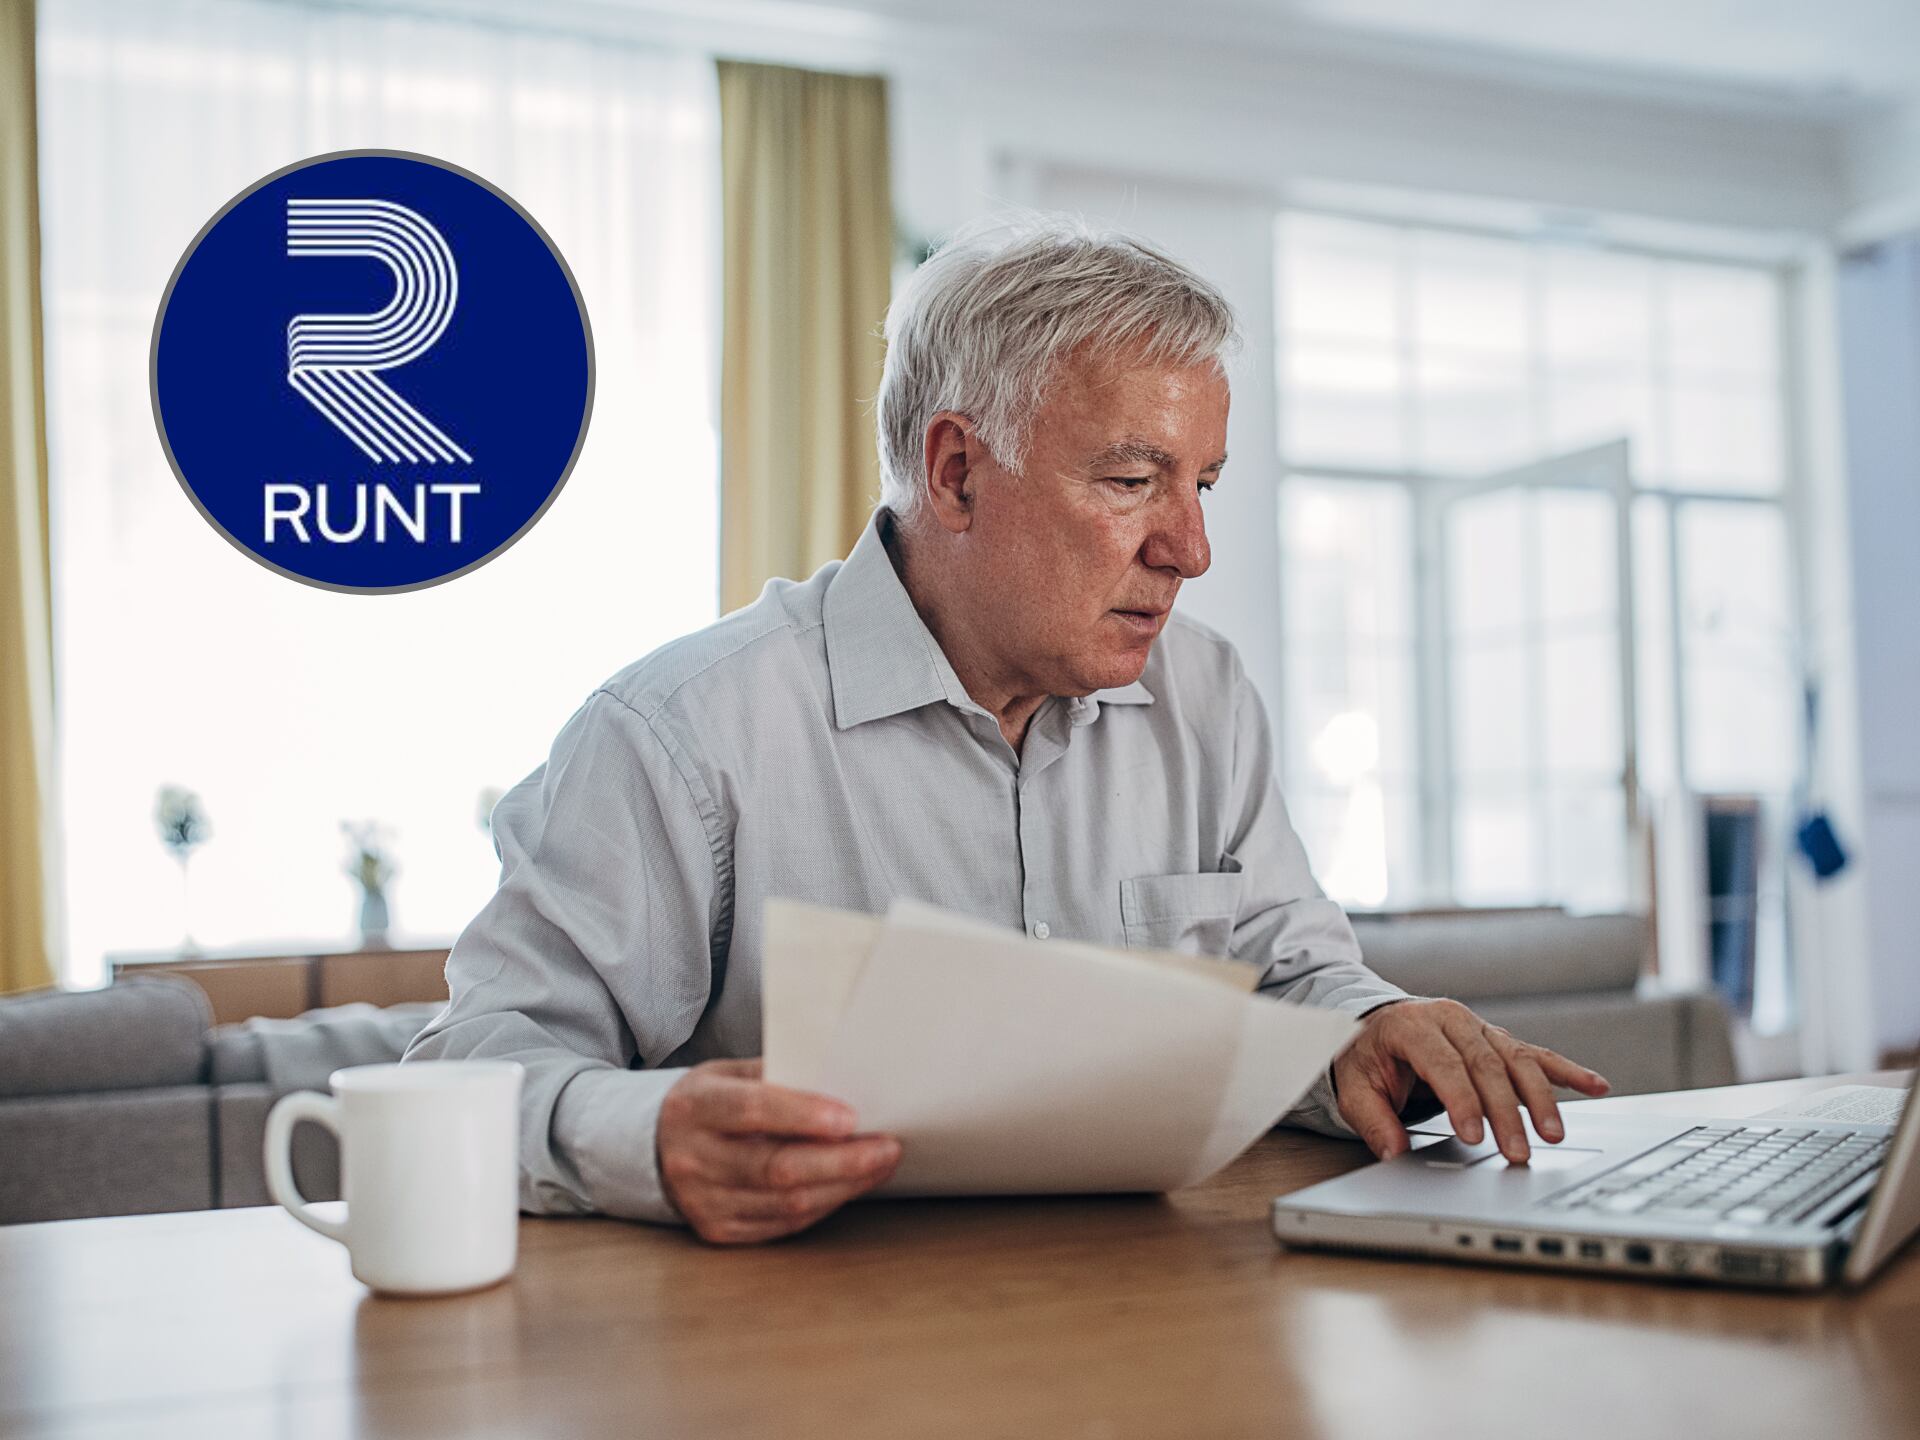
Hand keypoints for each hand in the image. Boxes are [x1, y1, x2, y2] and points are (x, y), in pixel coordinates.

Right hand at [655, 1059, 901, 1243]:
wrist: (652, 1146)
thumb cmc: (705, 1102)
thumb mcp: (727, 1073)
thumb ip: (776, 1077)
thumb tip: (840, 1083)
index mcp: (696, 1108)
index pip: (752, 1111)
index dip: (804, 1115)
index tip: (851, 1117)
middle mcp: (694, 1159)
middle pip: (777, 1168)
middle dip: (842, 1161)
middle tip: (887, 1147)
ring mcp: (704, 1201)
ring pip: (786, 1203)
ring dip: (843, 1186)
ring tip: (879, 1165)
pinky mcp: (718, 1230)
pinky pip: (782, 1224)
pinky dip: (822, 1205)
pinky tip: (848, 1186)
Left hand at [1332, 999, 1609, 1163]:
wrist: (1375, 1025)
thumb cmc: (1367, 1058)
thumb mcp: (1355, 1087)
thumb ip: (1373, 1120)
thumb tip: (1393, 1152)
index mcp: (1412, 1026)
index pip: (1444, 1064)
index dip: (1462, 1100)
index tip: (1474, 1136)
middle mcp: (1451, 1020)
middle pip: (1486, 1065)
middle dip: (1505, 1112)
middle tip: (1518, 1152)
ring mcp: (1479, 1027)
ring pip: (1517, 1060)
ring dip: (1540, 1098)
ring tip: (1553, 1133)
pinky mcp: (1499, 1039)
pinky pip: (1536, 1054)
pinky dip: (1567, 1071)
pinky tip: (1595, 1085)